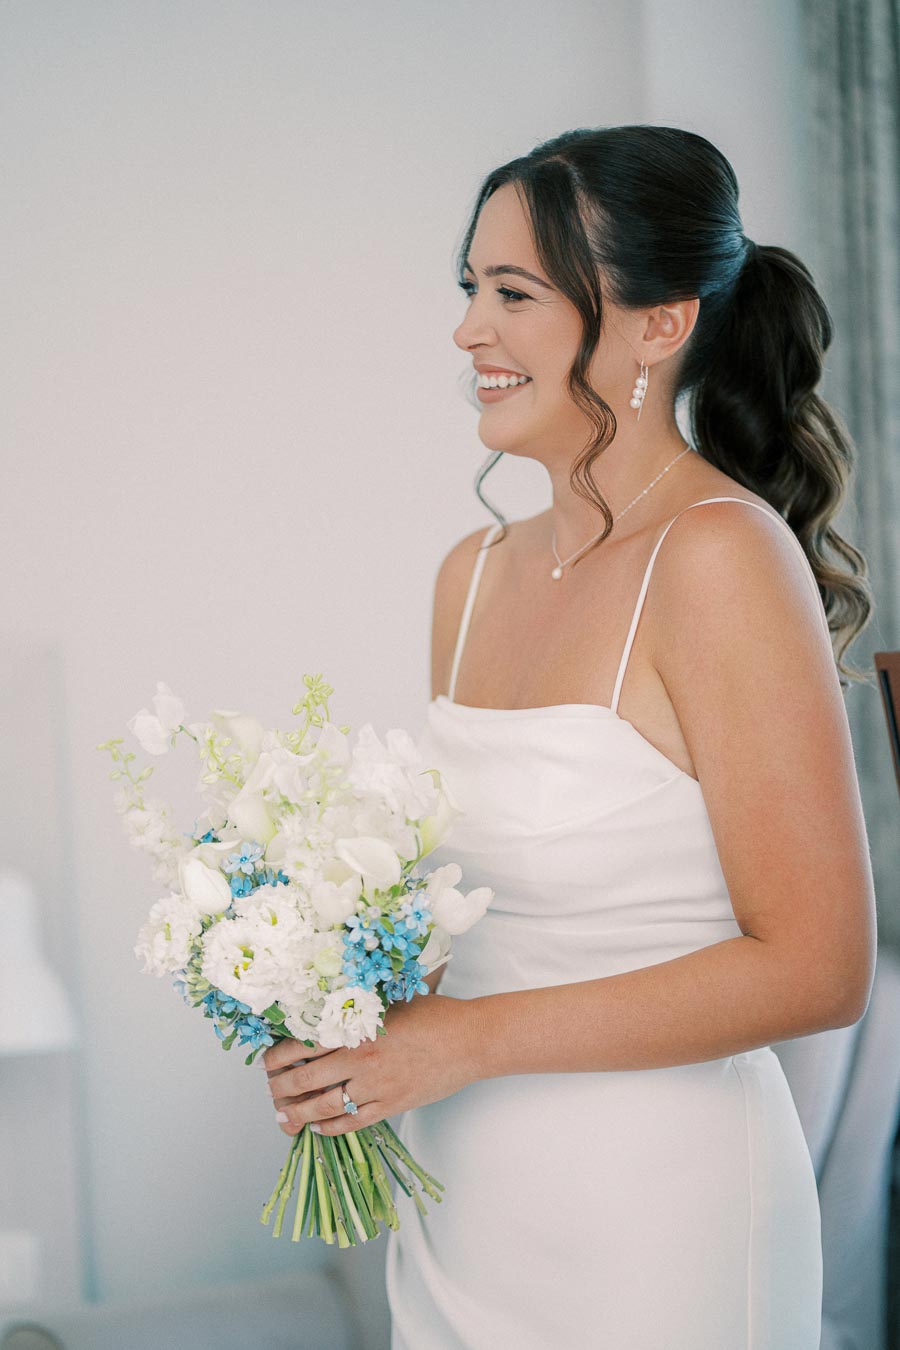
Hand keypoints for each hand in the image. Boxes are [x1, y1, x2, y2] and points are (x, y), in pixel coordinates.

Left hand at [262, 993, 478, 1136]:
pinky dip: (329, 1128)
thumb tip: (324, 1013)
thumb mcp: (389, 1002)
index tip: (267, 1062)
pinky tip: (317, 1127)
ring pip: (323, 1107)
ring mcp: (375, 1087)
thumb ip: (357, 1010)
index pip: (302, 1046)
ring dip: (298, 1114)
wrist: (470, 1041)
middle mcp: (360, 1060)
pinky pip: (351, 1123)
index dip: (277, 1057)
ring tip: (284, 1116)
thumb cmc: (433, 1015)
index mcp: (356, 1029)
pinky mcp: (391, 1106)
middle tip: (271, 1091)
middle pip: (305, 1080)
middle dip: (280, 1089)